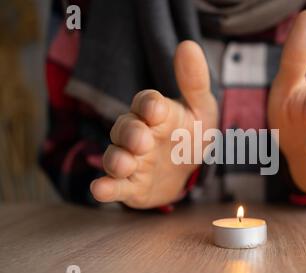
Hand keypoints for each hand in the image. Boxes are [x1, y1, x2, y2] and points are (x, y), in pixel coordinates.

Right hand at [90, 41, 217, 207]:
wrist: (191, 168)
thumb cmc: (192, 133)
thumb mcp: (202, 109)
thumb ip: (194, 82)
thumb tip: (188, 45)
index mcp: (155, 113)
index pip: (146, 102)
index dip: (149, 104)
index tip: (156, 108)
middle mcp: (138, 134)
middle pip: (125, 128)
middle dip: (131, 133)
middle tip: (142, 140)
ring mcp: (131, 160)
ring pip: (115, 157)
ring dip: (116, 160)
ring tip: (126, 164)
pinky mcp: (129, 186)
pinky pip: (114, 186)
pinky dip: (105, 188)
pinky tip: (100, 190)